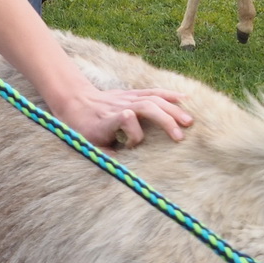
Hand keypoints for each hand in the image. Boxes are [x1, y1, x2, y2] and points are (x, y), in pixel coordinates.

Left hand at [50, 85, 193, 147]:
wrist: (75, 100)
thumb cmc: (82, 128)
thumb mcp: (86, 146)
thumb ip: (104, 156)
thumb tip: (122, 170)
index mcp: (105, 122)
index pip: (121, 119)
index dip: (130, 127)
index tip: (132, 144)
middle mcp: (118, 107)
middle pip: (144, 108)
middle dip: (164, 121)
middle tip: (180, 137)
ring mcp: (126, 98)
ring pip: (152, 99)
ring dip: (172, 110)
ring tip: (188, 122)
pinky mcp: (132, 94)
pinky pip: (153, 92)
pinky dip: (169, 95)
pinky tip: (185, 100)